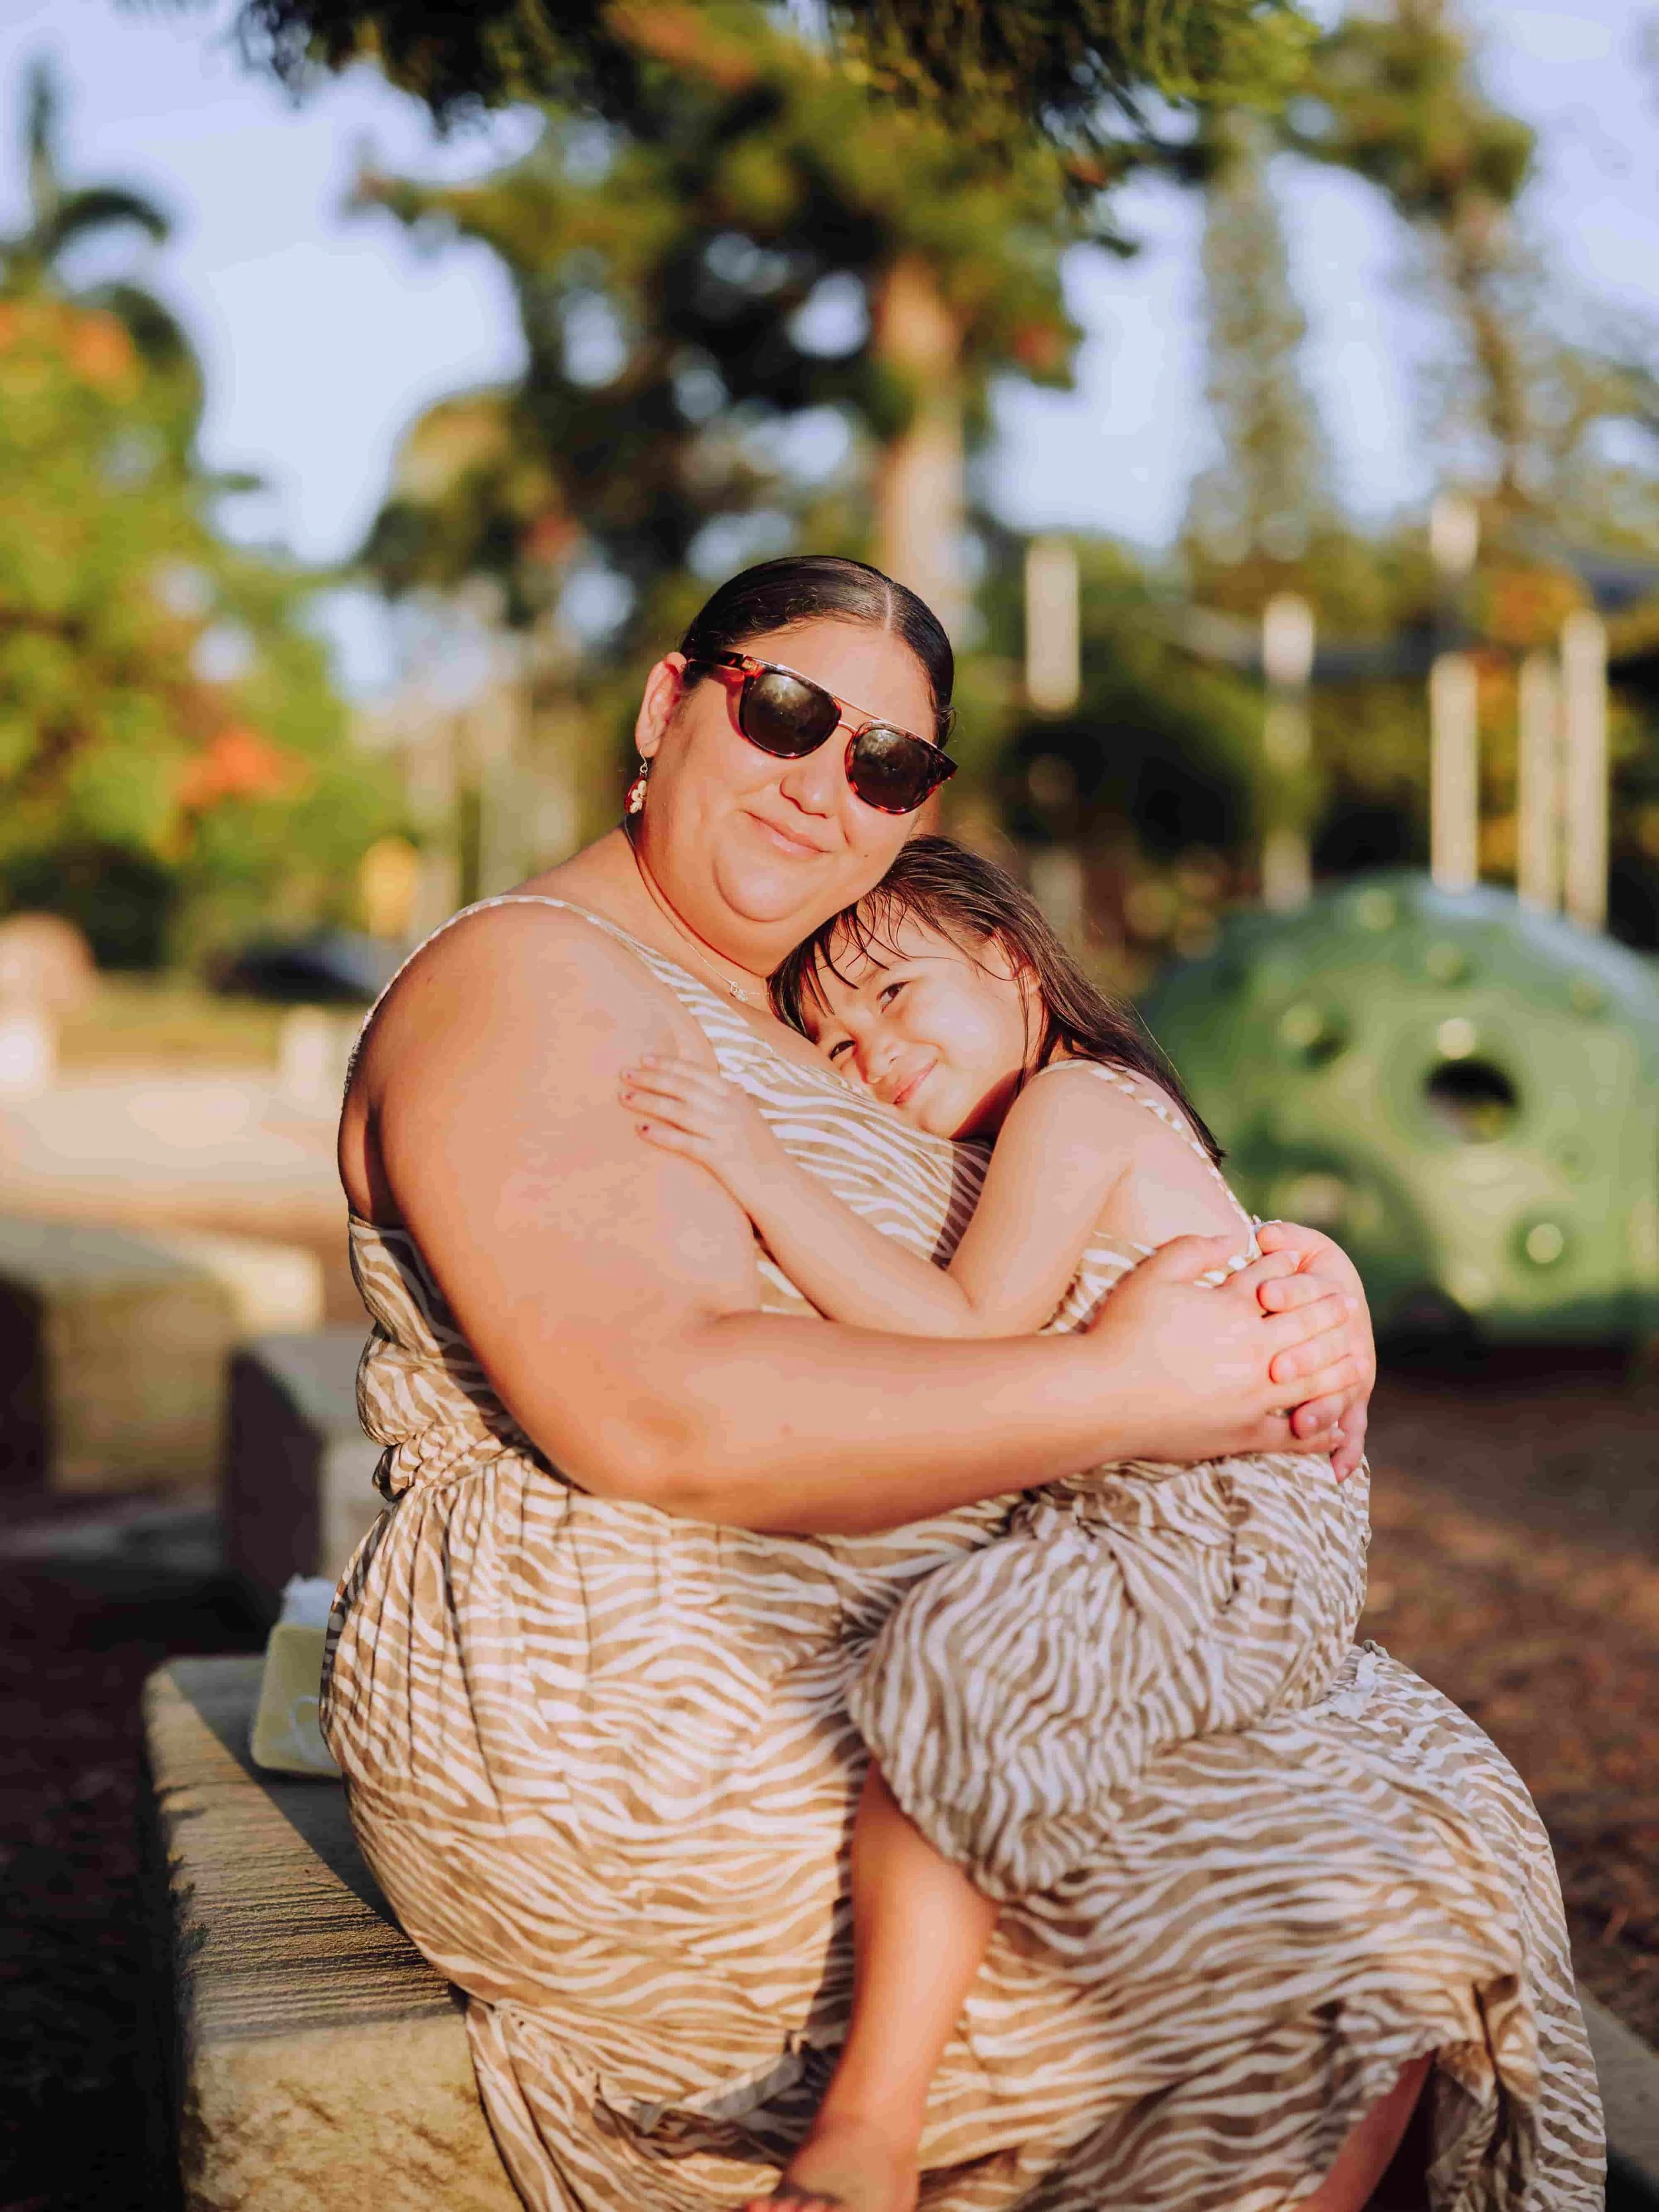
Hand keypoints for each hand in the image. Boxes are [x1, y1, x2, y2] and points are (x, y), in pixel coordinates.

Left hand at [619, 1055, 786, 1209]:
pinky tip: (640, 1129)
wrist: (783, 1186)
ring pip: (679, 1110)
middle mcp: (730, 1109)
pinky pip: (684, 1141)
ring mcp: (725, 1132)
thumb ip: (729, 1102)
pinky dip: (661, 1133)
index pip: (696, 1072)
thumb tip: (710, 1089)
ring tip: (623, 1096)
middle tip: (624, 1072)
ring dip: (648, 1101)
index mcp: (736, 1096)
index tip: (643, 1058)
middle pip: (683, 1086)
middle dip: (651, 1077)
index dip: (668, 1063)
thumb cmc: (762, 1154)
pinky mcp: (720, 1157)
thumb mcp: (748, 1119)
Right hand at [1093, 1235, 1356, 1466]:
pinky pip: (1295, 1434)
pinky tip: (1334, 1423)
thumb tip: (1234, 1236)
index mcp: (1234, 1308)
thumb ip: (1196, 1249)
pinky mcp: (1245, 1433)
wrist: (1104, 1396)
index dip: (1289, 1267)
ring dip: (1339, 1365)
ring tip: (1356, 1358)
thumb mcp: (1153, 1274)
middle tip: (1349, 1305)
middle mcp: (1255, 1350)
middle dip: (1330, 1311)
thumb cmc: (1122, 1332)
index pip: (1274, 1281)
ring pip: (1315, 1378)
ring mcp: (1255, 1396)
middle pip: (1307, 1326)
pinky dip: (1320, 1429)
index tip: (1301, 1262)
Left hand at [1252, 1221, 1375, 1479]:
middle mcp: (1345, 1335)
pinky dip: (1346, 1449)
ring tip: (1302, 1424)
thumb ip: (1286, 1237)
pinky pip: (1353, 1427)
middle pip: (1326, 1346)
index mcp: (1330, 1292)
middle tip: (1277, 1368)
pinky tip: (1335, 1472)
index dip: (1289, 1292)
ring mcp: (1351, 1370)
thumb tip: (1267, 1232)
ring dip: (1321, 1407)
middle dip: (1304, 1356)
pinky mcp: (1352, 1397)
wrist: (1327, 1289)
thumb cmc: (1301, 1268)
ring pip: (1339, 1391)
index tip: (1263, 1295)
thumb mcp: (1300, 1246)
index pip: (1309, 1291)